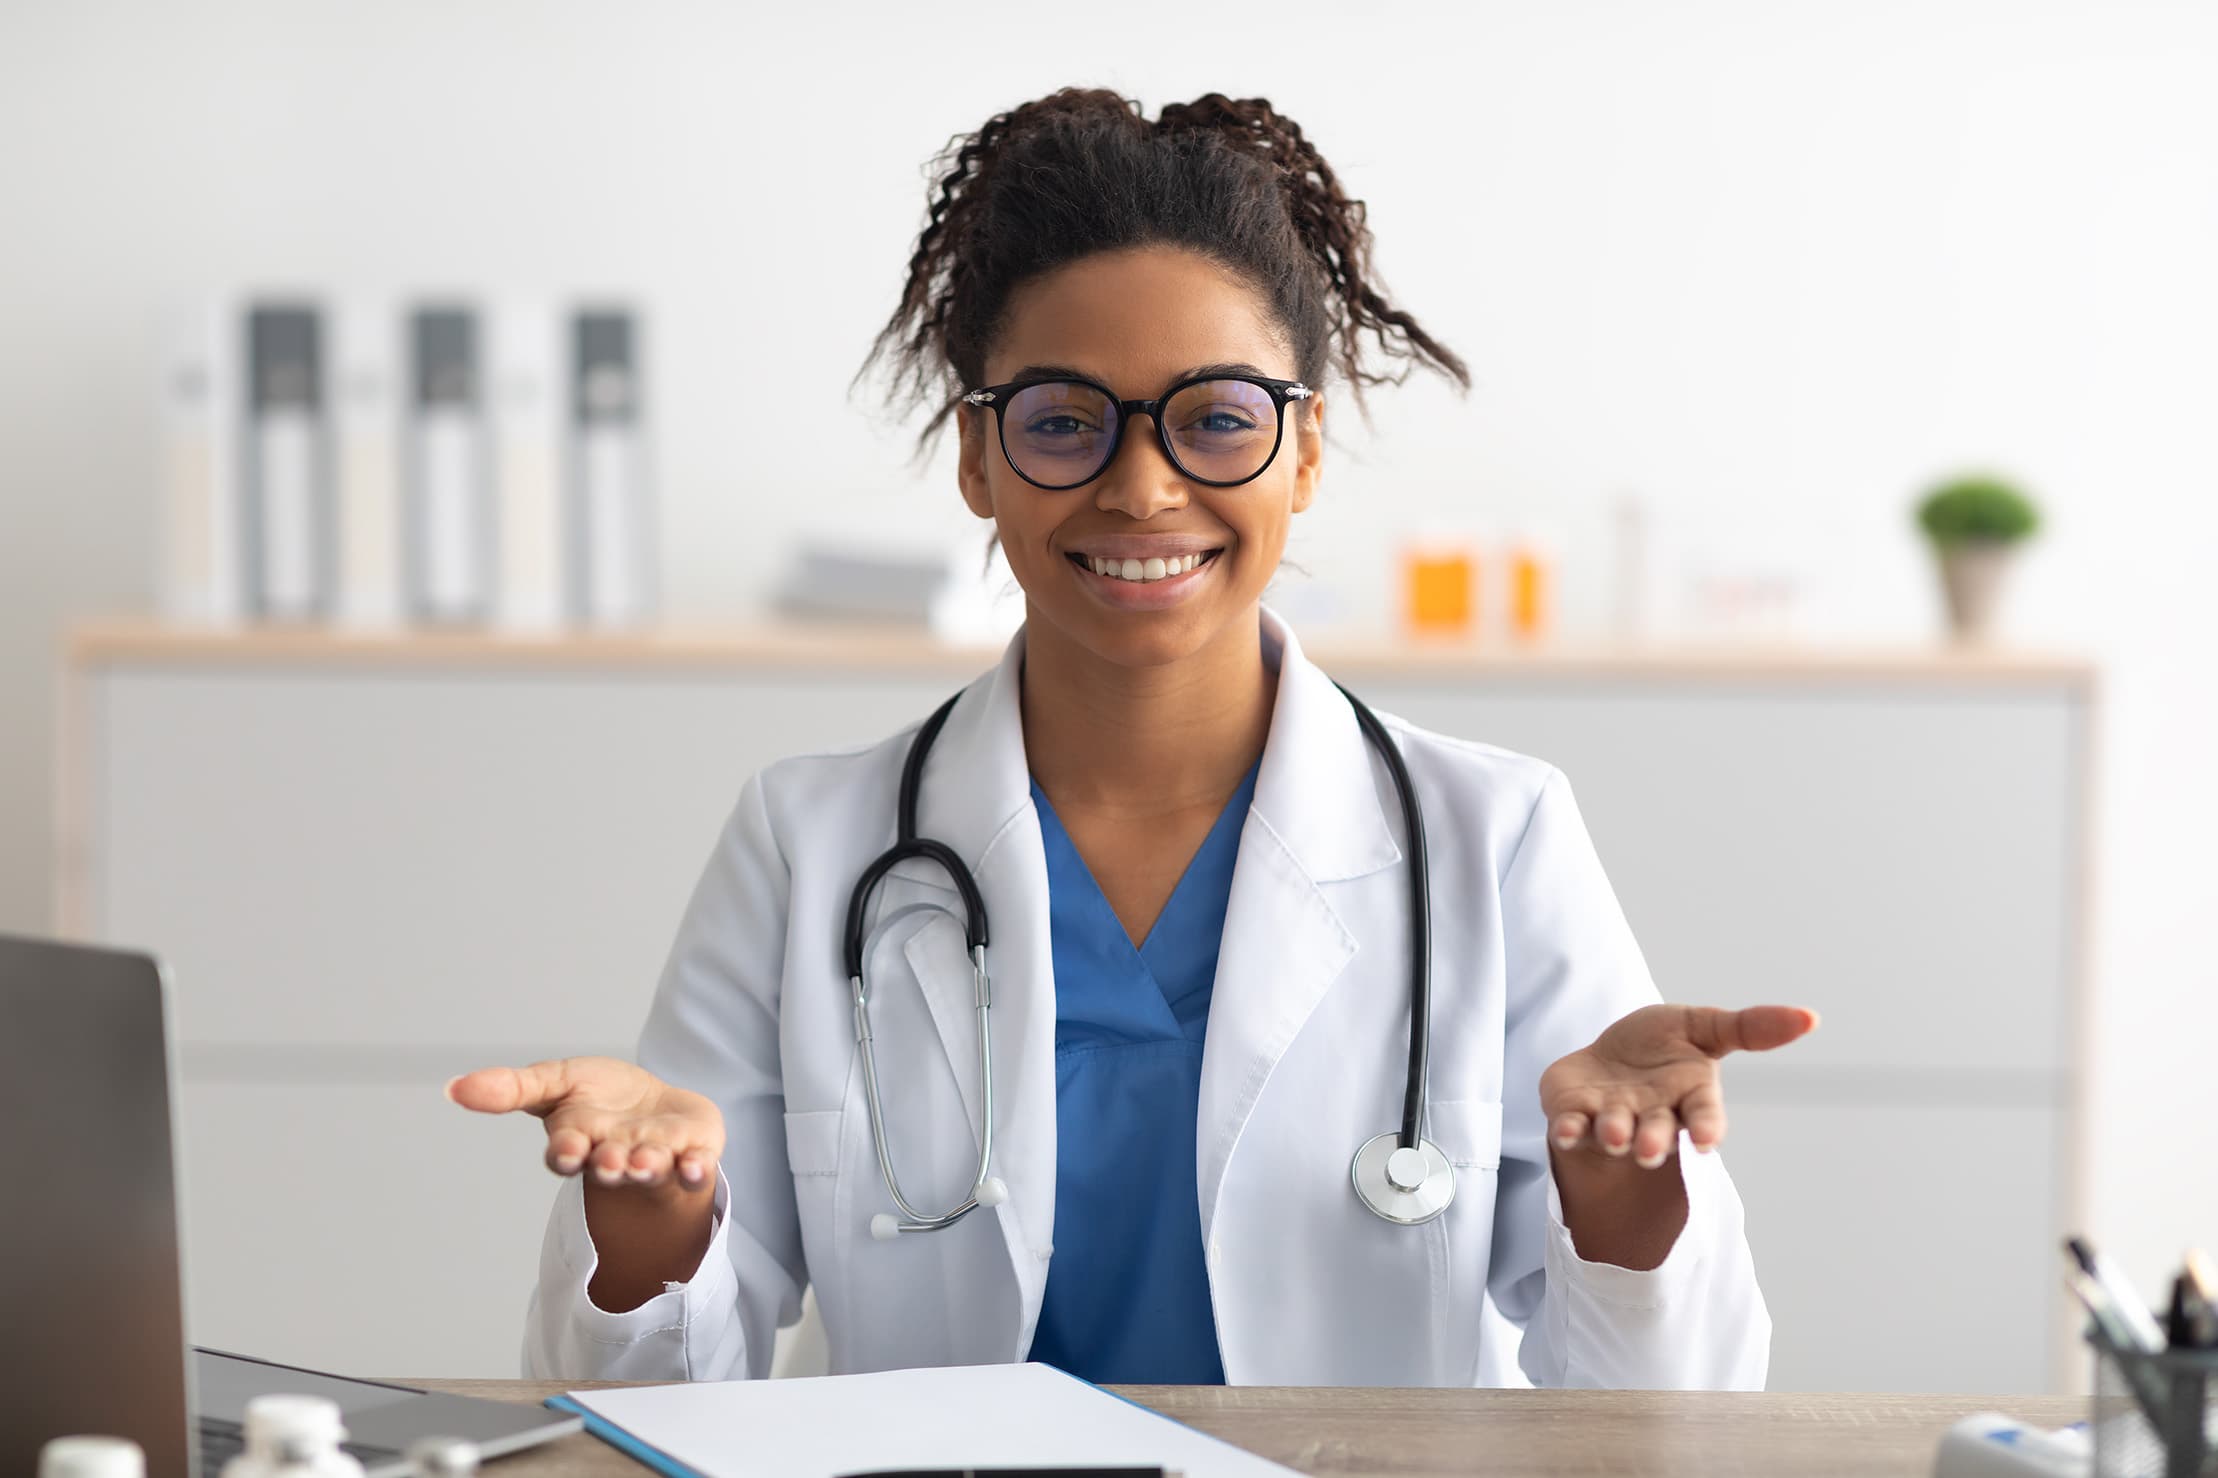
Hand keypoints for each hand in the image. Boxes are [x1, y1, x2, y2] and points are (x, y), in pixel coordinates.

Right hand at [446, 1055, 724, 1191]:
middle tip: (611, 1164)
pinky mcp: (693, 1154)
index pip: (566, 1153)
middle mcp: (616, 1157)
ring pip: (650, 1169)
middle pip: (609, 1167)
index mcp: (579, 1142)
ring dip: (649, 1167)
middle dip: (609, 1166)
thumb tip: (453, 1088)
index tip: (567, 1151)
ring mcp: (656, 1158)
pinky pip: (696, 1167)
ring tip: (646, 1163)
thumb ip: (510, 1088)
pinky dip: (697, 1169)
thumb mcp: (555, 1083)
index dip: (566, 1153)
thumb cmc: (598, 1098)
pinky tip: (698, 1168)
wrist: (654, 1110)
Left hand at [1541, 1004, 1818, 1168]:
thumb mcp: (1706, 1027)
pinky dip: (1569, 1130)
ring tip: (1614, 1134)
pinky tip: (1565, 1131)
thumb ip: (1752, 1028)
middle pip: (1655, 1132)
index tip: (1705, 1141)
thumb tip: (1811, 1017)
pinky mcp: (1574, 1114)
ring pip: (1613, 1131)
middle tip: (1647, 1150)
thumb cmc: (1663, 1045)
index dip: (1705, 1128)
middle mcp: (1651, 1115)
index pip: (1702, 1117)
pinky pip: (1570, 1126)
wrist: (1607, 1060)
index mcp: (1688, 1096)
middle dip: (1652, 1141)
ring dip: (1613, 1133)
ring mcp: (1611, 1117)